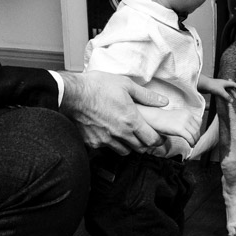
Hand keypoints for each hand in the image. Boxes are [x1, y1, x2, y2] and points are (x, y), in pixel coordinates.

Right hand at [58, 71, 192, 153]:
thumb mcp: (125, 85)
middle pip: (140, 148)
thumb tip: (163, 101)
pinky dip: (111, 143)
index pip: (152, 139)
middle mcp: (120, 133)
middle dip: (145, 143)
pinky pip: (106, 148)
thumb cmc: (97, 87)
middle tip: (145, 136)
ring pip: (124, 151)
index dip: (158, 139)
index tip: (160, 137)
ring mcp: (105, 140)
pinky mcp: (93, 142)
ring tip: (128, 135)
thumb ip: (146, 96)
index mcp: (131, 120)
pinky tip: (109, 133)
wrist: (71, 94)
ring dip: (129, 145)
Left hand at [201, 77, 235, 102]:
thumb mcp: (221, 91)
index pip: (233, 84)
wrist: (202, 84)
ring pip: (225, 91)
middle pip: (229, 88)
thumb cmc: (212, 86)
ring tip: (230, 100)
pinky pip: (220, 93)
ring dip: (228, 95)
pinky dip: (223, 96)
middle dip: (233, 92)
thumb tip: (232, 101)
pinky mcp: (214, 89)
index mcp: (225, 82)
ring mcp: (217, 86)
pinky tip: (223, 100)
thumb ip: (226, 96)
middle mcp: (222, 84)